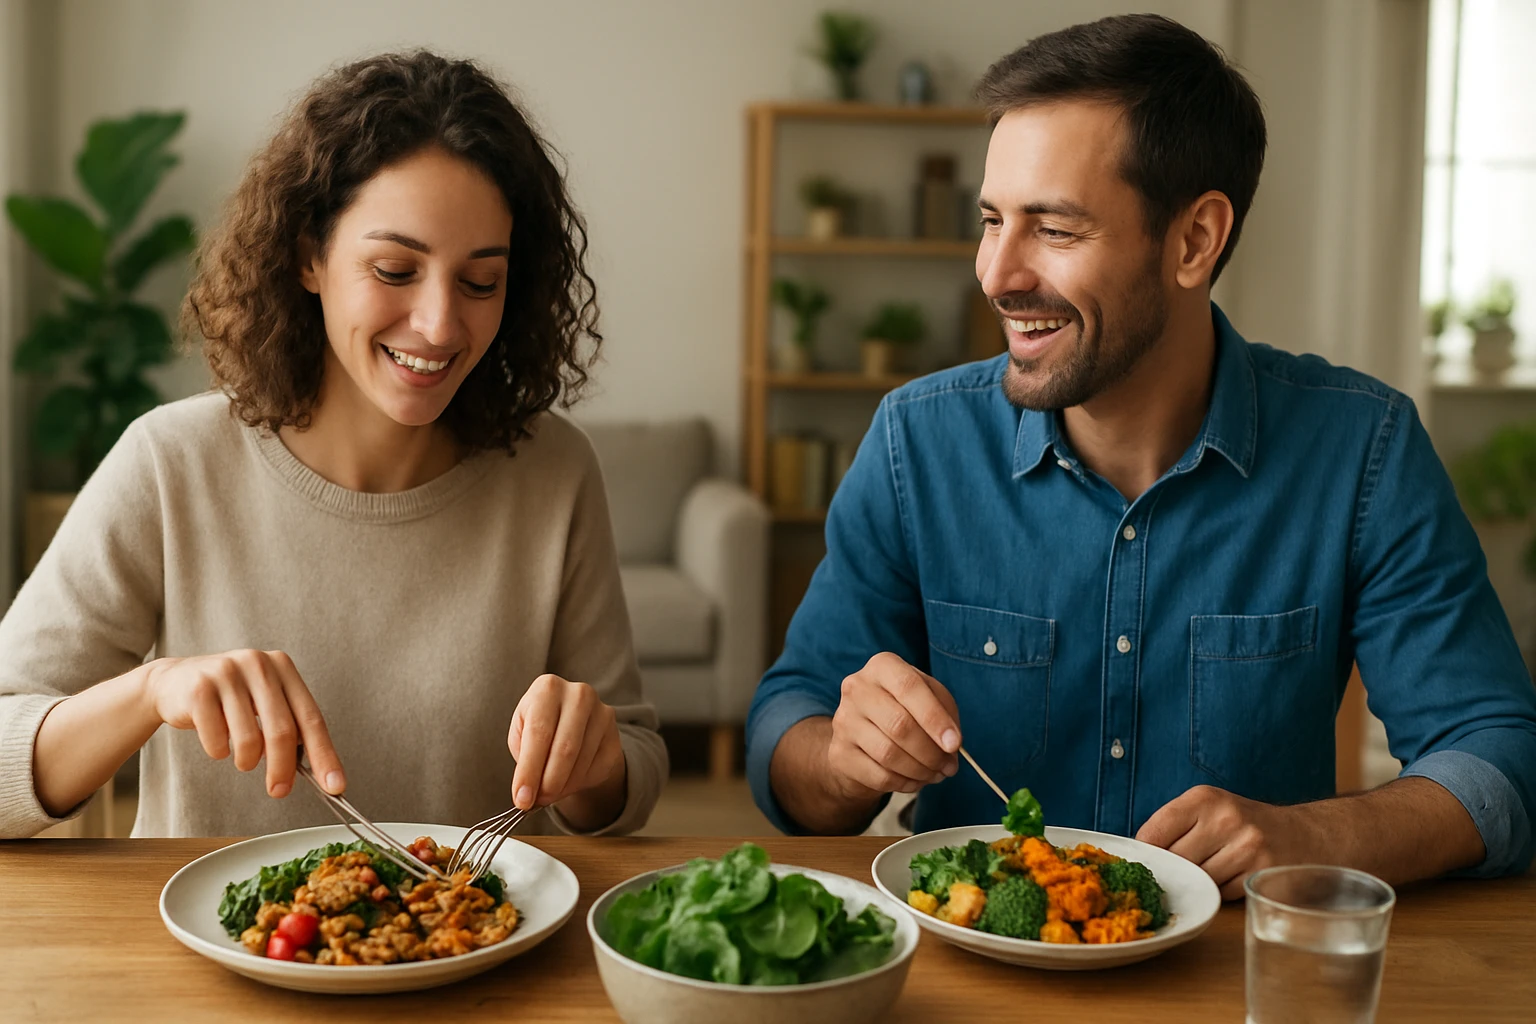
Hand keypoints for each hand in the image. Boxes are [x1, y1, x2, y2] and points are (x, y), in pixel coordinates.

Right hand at [142, 649, 344, 799]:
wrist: (171, 683)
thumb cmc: (227, 699)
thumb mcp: (263, 703)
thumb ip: (289, 728)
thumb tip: (317, 771)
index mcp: (283, 667)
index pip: (311, 718)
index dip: (325, 755)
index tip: (335, 785)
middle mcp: (258, 664)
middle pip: (283, 731)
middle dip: (283, 769)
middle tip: (279, 791)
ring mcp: (227, 673)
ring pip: (249, 739)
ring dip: (247, 761)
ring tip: (242, 757)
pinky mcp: (199, 689)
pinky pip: (217, 740)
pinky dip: (218, 751)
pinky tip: (216, 740)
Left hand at [507, 674, 624, 811]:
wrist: (572, 721)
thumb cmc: (540, 727)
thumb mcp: (522, 734)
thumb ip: (524, 759)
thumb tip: (527, 794)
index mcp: (548, 688)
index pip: (539, 733)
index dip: (529, 770)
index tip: (521, 798)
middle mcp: (579, 695)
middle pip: (565, 749)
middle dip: (548, 783)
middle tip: (536, 802)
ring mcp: (602, 713)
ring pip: (581, 763)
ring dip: (562, 787)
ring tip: (548, 791)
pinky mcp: (615, 735)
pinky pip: (597, 769)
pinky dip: (578, 784)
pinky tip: (567, 781)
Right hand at [827, 652, 961, 800]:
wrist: (861, 734)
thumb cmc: (902, 709)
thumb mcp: (928, 698)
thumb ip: (945, 714)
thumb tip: (951, 747)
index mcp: (883, 666)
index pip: (909, 687)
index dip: (935, 718)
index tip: (954, 743)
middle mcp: (857, 688)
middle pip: (899, 724)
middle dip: (931, 752)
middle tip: (948, 766)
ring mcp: (844, 721)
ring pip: (888, 754)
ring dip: (920, 770)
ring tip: (934, 774)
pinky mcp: (840, 753)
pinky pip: (878, 775)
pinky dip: (904, 783)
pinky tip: (915, 780)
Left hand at [1136, 785, 1316, 898]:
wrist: (1308, 835)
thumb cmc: (1246, 824)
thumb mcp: (1210, 809)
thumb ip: (1174, 826)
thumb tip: (1135, 854)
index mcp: (1204, 798)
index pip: (1152, 833)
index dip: (1148, 852)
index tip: (1152, 859)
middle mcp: (1226, 819)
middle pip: (1174, 861)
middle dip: (1176, 869)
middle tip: (1186, 867)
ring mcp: (1247, 847)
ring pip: (1198, 880)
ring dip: (1201, 881)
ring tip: (1216, 867)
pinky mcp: (1261, 874)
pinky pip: (1221, 894)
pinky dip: (1222, 891)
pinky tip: (1235, 877)